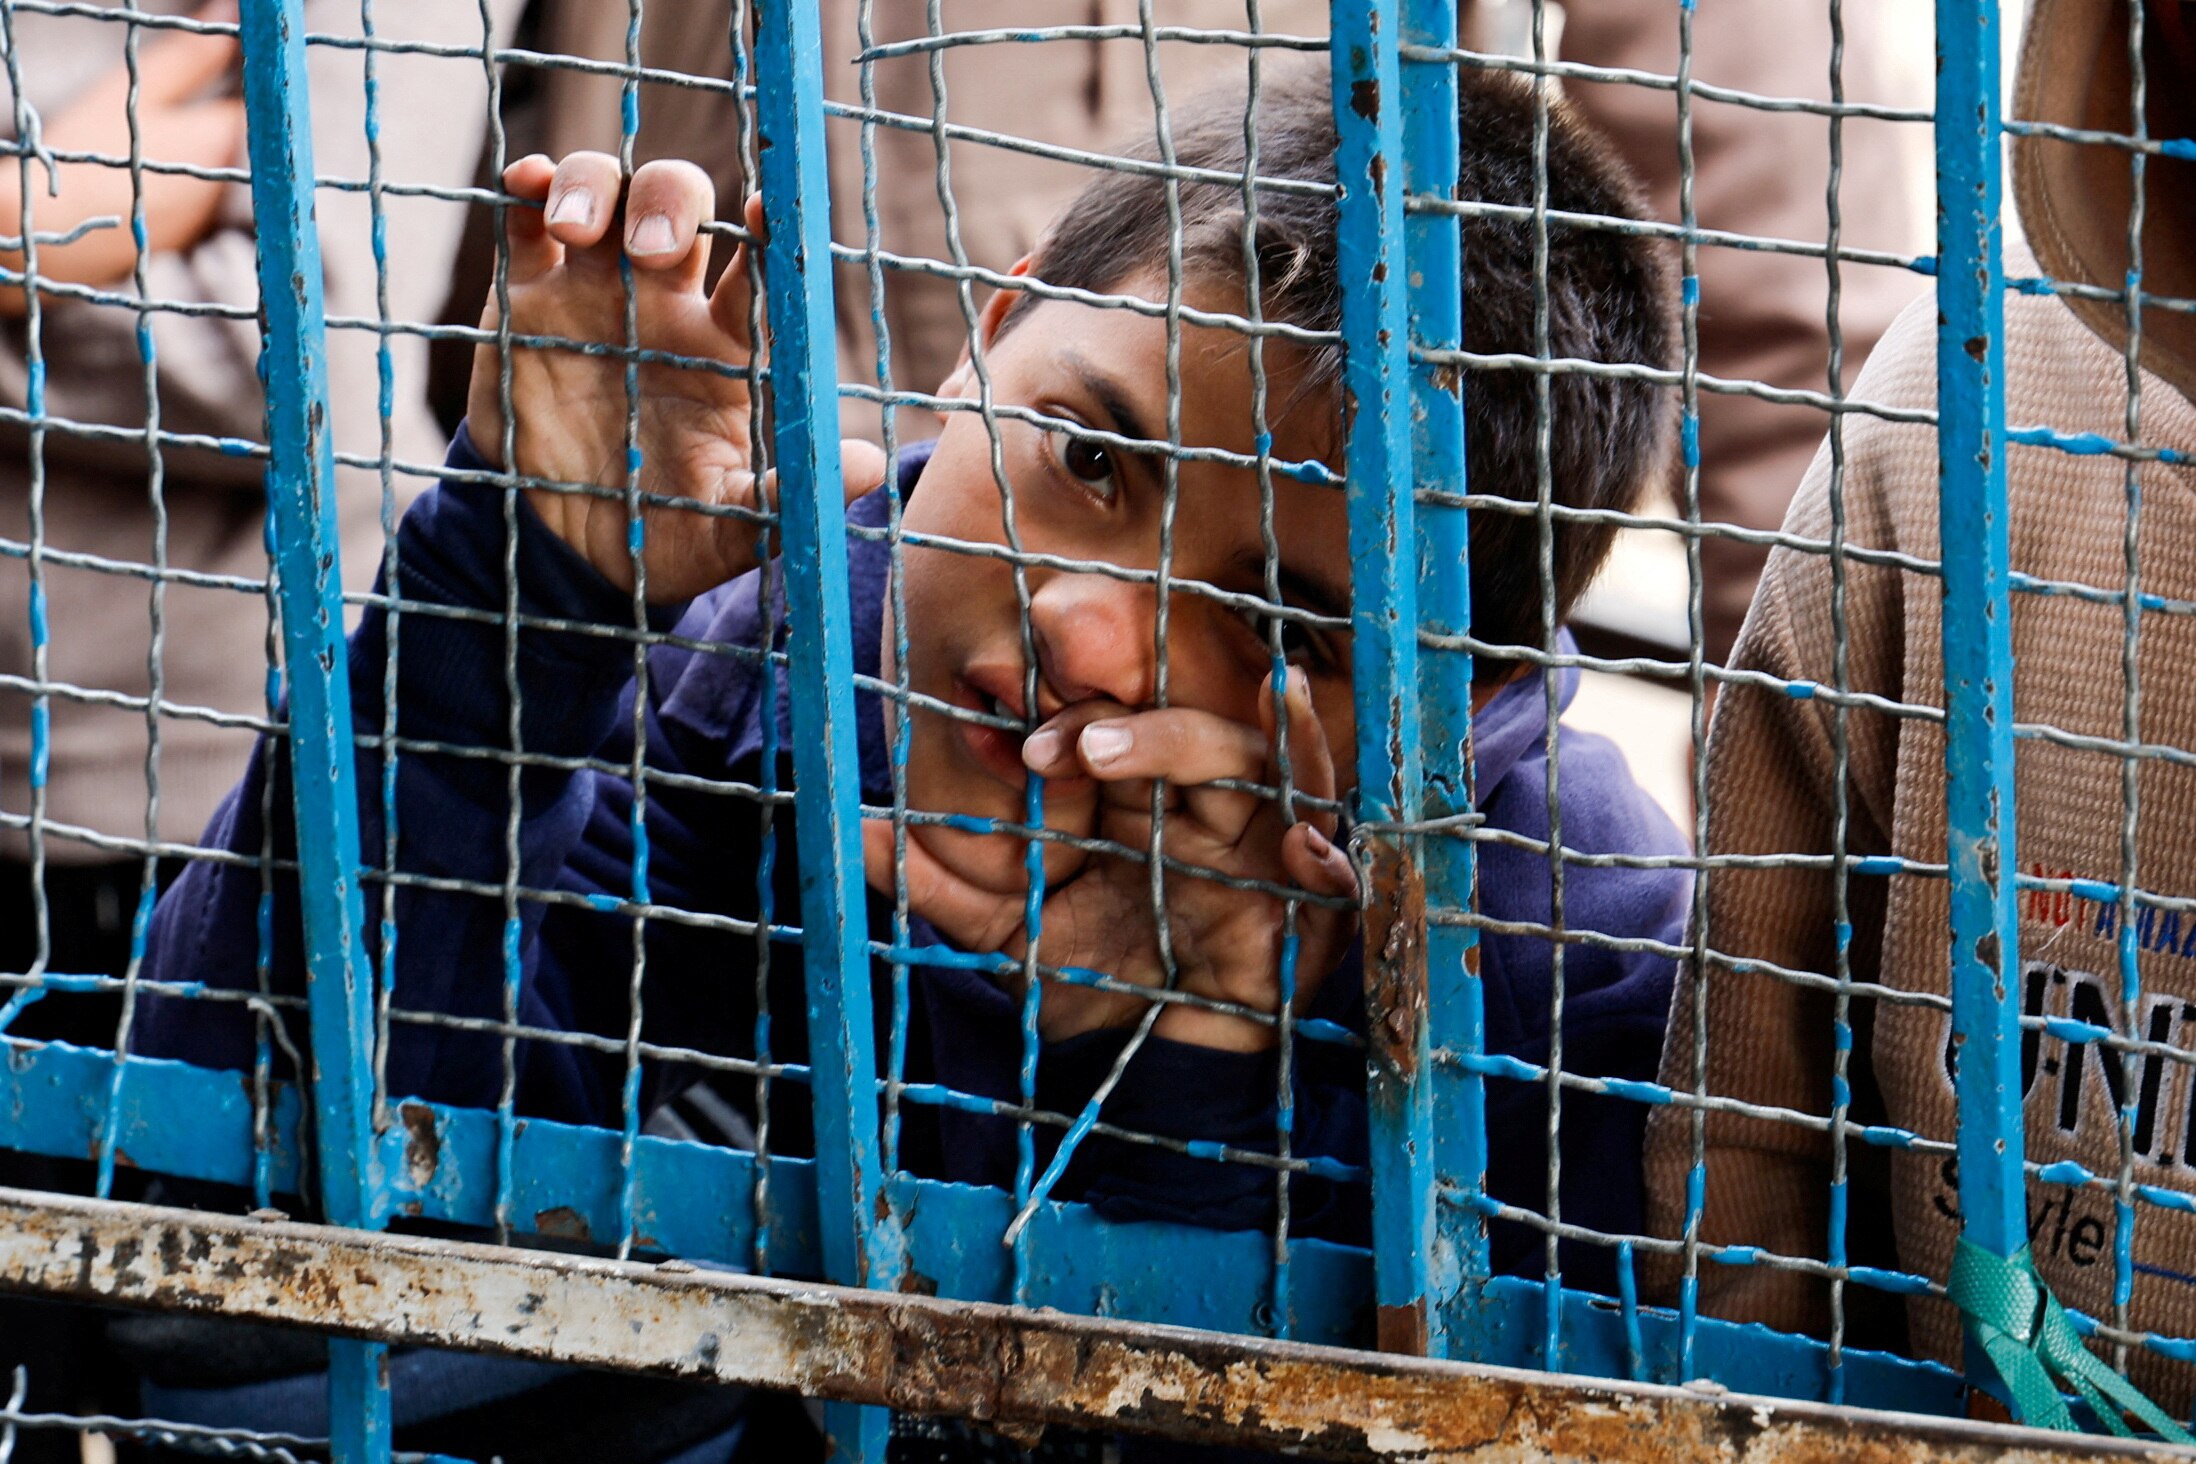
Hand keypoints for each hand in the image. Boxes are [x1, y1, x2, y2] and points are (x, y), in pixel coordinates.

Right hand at [1, 4, 245, 311]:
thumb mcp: (138, 91)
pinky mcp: (186, 235)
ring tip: (142, 143)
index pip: (261, 101)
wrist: (55, 232)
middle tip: (168, 102)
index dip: (250, 78)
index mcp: (224, 139)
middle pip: (236, 134)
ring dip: (190, 148)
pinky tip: (137, 175)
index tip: (234, 59)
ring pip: (211, 165)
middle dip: (214, 113)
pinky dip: (172, 179)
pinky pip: (188, 195)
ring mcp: (209, 213)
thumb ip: (191, 54)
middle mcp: (230, 182)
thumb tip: (229, 13)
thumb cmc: (93, 152)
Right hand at [469, 152, 886, 603]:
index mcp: (726, 345)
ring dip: (596, 187)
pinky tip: (527, 187)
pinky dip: (528, 189)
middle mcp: (665, 303)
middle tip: (653, 251)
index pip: (758, 268)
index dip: (767, 228)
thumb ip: (789, 497)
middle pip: (680, 205)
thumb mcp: (730, 527)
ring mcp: (594, 291)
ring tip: (577, 231)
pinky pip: (526, 224)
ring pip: (607, 195)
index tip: (766, 209)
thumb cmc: (664, 533)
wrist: (568, 557)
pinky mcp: (526, 299)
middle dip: (670, 201)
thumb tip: (872, 469)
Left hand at [867, 669, 1359, 1051]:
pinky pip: (1327, 830)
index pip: (1112, 718)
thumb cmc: (1100, 984)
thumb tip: (856, 831)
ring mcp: (1259, 833)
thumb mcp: (1010, 939)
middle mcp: (1200, 796)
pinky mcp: (1310, 889)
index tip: (1003, 727)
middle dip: (1120, 714)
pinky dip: (1317, 810)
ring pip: (1245, 754)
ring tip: (1107, 749)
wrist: (1163, 1068)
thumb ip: (943, 886)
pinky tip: (1295, 790)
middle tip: (1052, 741)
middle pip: (1177, 718)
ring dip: (1182, 741)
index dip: (1068, 702)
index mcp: (1137, 790)